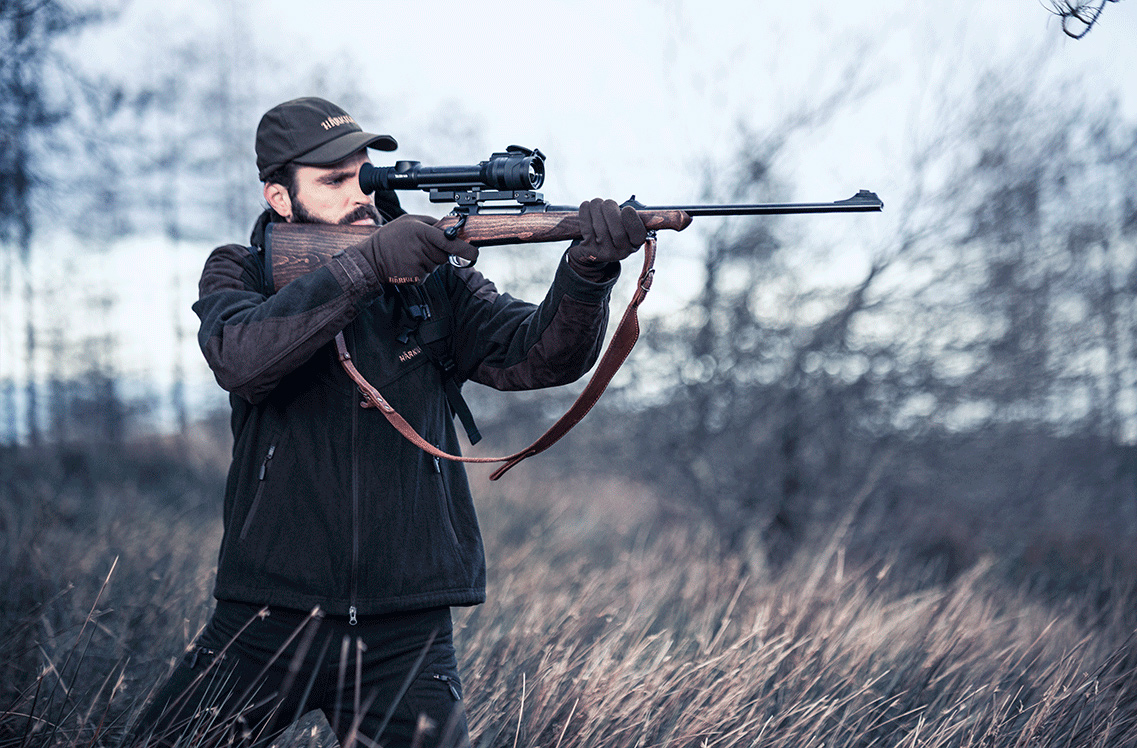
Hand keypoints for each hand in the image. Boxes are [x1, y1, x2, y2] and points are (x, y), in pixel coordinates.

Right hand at [360, 215, 477, 283]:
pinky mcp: (416, 278)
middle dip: (439, 253)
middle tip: (421, 247)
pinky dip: (421, 271)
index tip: (474, 254)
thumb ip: (431, 223)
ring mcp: (418, 265)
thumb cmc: (390, 237)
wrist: (371, 258)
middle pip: (445, 256)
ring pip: (436, 266)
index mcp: (421, 232)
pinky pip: (427, 275)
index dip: (464, 249)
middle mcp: (421, 249)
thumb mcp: (409, 221)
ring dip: (428, 261)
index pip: (449, 242)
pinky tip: (408, 264)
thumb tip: (451, 228)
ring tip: (411, 254)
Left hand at [568, 198, 647, 272]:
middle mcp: (620, 253)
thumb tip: (628, 207)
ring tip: (596, 203)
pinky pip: (586, 227)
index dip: (632, 221)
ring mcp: (603, 253)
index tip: (627, 209)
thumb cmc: (613, 230)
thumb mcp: (626, 226)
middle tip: (607, 203)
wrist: (594, 249)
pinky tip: (586, 206)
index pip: (638, 235)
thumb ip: (630, 217)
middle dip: (611, 211)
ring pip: (600, 227)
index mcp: (634, 244)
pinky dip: (585, 212)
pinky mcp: (588, 249)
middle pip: (618, 232)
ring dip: (596, 208)